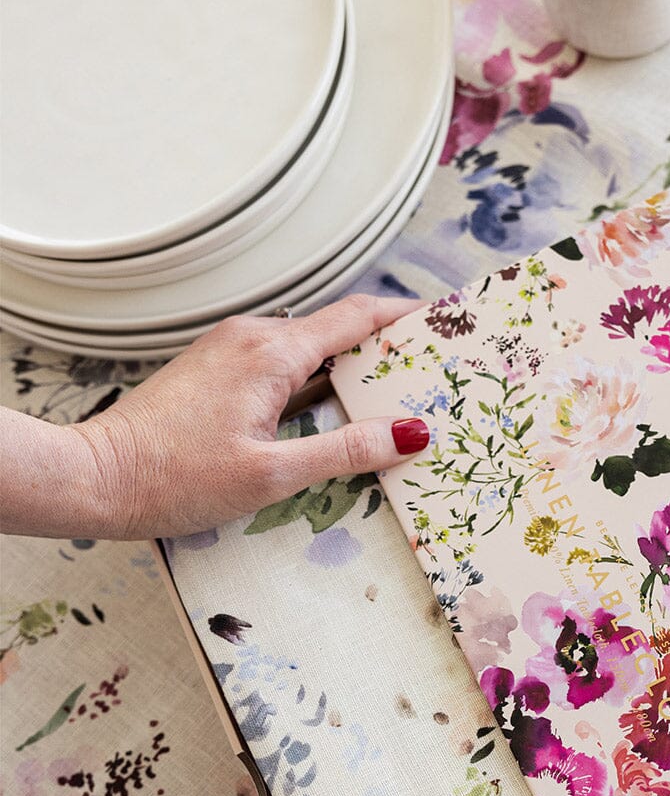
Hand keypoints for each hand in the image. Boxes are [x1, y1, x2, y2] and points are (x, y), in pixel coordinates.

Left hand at [0, 296, 428, 539]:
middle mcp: (252, 336)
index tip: (446, 321)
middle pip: (337, 330)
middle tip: (432, 370)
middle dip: (386, 348)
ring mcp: (231, 350)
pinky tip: (333, 410)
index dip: (406, 317)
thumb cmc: (174, 477)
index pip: (357, 317)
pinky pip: (281, 364)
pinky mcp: (217, 370)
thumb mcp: (272, 474)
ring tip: (393, 395)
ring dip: (350, 368)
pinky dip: (315, 380)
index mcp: (271, 351)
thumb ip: (345, 449)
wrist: (96, 478)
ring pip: (309, 349)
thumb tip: (410, 433)